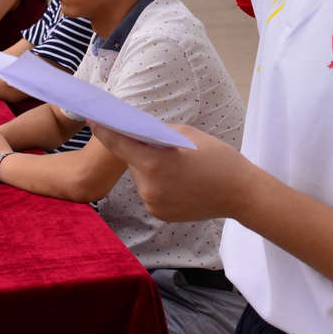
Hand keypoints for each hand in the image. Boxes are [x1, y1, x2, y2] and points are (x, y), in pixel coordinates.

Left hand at [92, 124, 249, 222]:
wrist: (240, 193)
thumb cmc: (217, 158)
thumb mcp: (186, 134)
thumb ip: (157, 133)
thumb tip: (138, 133)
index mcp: (153, 163)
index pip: (118, 144)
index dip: (104, 130)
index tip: (92, 119)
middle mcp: (148, 187)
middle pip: (132, 162)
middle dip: (139, 151)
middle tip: (158, 144)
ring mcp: (153, 204)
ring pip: (141, 178)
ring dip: (149, 169)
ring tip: (176, 166)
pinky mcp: (159, 214)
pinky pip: (150, 192)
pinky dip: (158, 184)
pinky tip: (179, 181)